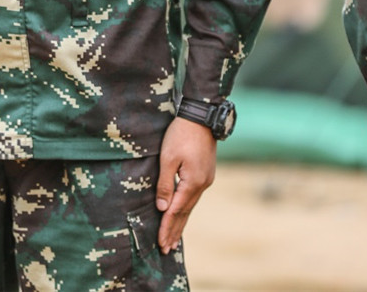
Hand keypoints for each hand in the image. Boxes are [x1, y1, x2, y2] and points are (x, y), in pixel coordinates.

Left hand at [155, 116, 216, 253]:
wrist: (201, 116)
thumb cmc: (181, 134)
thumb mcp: (168, 158)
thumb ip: (165, 183)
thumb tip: (163, 208)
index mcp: (192, 182)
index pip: (177, 211)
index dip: (167, 227)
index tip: (161, 244)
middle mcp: (202, 185)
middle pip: (185, 213)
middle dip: (174, 231)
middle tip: (166, 249)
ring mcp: (206, 179)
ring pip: (190, 206)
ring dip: (181, 222)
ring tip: (173, 238)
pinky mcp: (205, 173)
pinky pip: (193, 196)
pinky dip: (186, 208)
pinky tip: (182, 214)